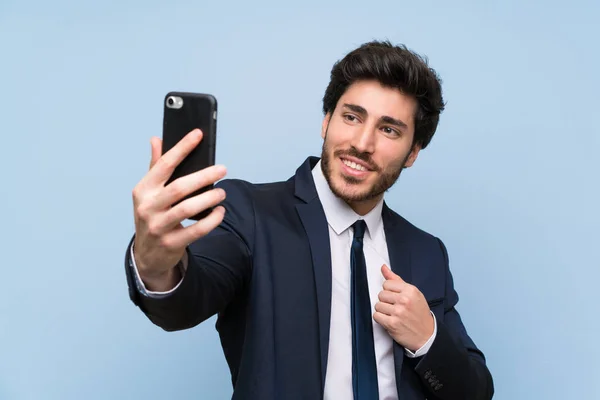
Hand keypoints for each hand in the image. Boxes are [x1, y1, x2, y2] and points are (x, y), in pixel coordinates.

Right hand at [132, 129, 226, 287]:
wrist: (147, 254)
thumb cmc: (152, 216)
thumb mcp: (148, 193)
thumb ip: (155, 167)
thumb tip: (156, 139)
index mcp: (143, 189)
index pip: (164, 164)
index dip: (182, 148)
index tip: (198, 134)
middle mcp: (148, 207)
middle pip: (179, 187)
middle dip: (204, 176)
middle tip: (222, 170)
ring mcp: (158, 226)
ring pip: (188, 209)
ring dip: (209, 198)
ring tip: (222, 193)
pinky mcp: (171, 243)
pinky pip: (196, 230)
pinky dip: (211, 220)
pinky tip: (220, 212)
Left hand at [373, 265, 434, 351]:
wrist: (427, 335)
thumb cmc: (419, 313)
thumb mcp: (413, 294)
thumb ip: (397, 280)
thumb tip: (383, 268)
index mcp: (410, 290)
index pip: (387, 284)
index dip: (390, 291)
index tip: (396, 298)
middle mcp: (404, 300)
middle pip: (381, 295)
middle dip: (386, 301)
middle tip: (395, 307)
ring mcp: (398, 312)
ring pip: (377, 305)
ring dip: (383, 311)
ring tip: (393, 314)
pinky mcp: (392, 323)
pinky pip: (376, 316)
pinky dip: (381, 319)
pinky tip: (390, 320)